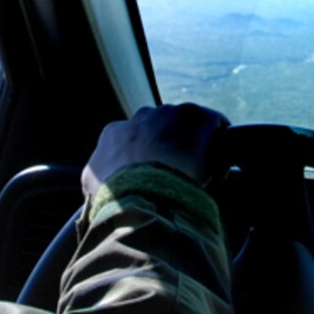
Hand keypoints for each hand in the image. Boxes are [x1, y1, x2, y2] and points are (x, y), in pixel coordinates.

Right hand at [81, 103, 231, 198]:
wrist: (144, 194)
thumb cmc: (117, 199)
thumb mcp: (92, 191)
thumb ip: (97, 183)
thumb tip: (97, 193)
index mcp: (114, 133)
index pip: (131, 140)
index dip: (145, 159)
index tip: (154, 176)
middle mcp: (141, 117)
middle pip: (160, 129)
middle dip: (170, 148)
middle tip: (179, 176)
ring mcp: (173, 115)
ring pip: (188, 126)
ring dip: (195, 144)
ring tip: (203, 175)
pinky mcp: (203, 118)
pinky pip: (216, 126)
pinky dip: (220, 145)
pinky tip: (221, 168)